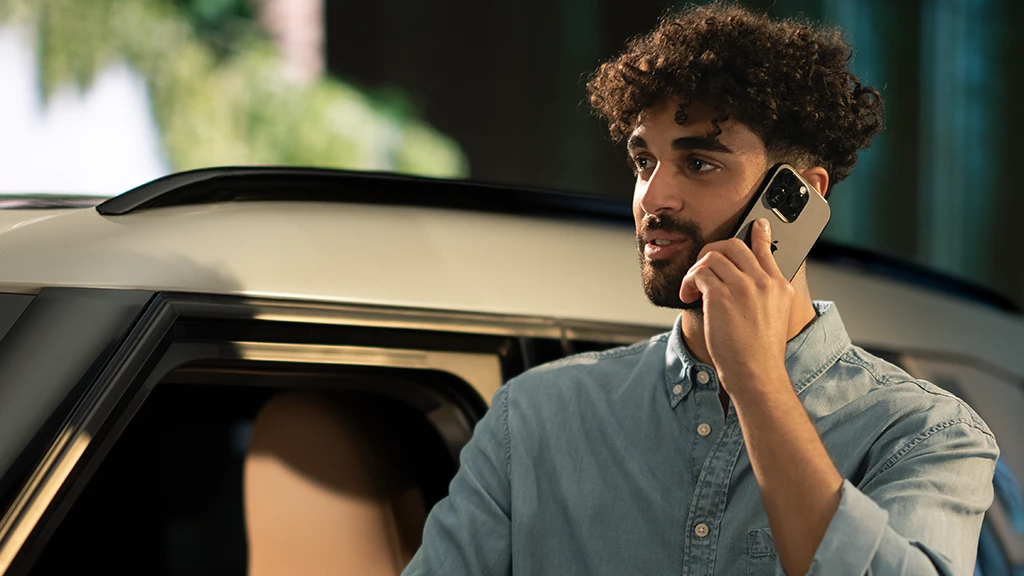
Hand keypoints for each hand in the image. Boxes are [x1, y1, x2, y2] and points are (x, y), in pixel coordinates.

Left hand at [679, 218, 793, 392]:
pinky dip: (689, 282)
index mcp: (779, 285)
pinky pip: (698, 273)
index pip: (767, 248)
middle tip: (703, 266)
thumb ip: (766, 293)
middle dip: (712, 251)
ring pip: (712, 256)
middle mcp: (763, 281)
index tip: (757, 223)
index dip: (759, 232)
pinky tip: (689, 295)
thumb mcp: (776, 316)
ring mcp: (743, 286)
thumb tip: (746, 279)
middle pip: (733, 245)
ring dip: (696, 270)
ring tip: (694, 288)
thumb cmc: (759, 351)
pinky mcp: (721, 295)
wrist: (756, 372)